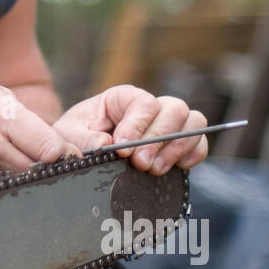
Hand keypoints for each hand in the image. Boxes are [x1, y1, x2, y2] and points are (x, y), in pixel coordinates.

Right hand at [0, 70, 79, 193]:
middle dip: (37, 171)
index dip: (64, 157)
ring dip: (8, 181)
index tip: (69, 162)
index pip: (50, 149)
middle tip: (33, 166)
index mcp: (0, 115)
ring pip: (7, 188)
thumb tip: (61, 152)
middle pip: (32, 173)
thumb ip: (26, 122)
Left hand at [53, 85, 208, 173]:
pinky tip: (175, 168)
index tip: (122, 147)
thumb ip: (83, 138)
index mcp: (122, 98)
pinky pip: (200, 143)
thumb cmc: (73, 139)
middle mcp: (148, 108)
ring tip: (154, 169)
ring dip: (177, 147)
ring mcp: (166, 126)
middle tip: (141, 163)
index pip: (143, 102)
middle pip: (174, 109)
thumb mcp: (68, 135)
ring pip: (193, 122)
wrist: (80, 156)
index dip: (137, 124)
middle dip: (159, 138)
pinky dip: (193, 154)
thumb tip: (106, 143)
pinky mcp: (176, 146)